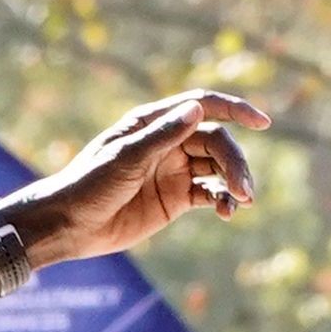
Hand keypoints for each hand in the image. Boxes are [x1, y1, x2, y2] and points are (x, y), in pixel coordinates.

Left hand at [9, 90, 269, 266]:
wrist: (68, 224)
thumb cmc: (89, 184)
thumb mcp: (125, 159)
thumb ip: (163, 135)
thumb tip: (198, 109)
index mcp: (155, 122)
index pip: (204, 107)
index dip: (235, 110)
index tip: (261, 122)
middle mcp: (169, 142)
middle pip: (217, 143)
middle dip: (235, 163)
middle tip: (245, 190)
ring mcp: (174, 170)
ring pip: (218, 169)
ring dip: (234, 182)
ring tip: (241, 202)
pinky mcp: (175, 199)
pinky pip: (210, 194)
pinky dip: (222, 201)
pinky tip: (227, 213)